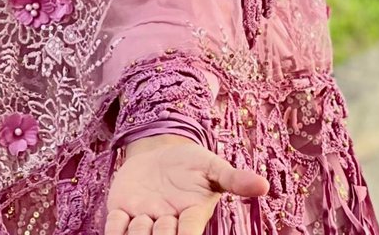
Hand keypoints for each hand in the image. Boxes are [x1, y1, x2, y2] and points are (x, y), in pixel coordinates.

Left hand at [104, 135, 267, 234]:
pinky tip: (117, 223)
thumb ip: (234, 178)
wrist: (159, 152)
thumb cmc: (191, 162)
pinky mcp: (121, 210)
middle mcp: (168, 223)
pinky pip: (115, 226)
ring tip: (143, 220)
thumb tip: (263, 185)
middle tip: (162, 220)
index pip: (190, 231)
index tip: (181, 225)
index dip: (187, 233)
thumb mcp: (212, 166)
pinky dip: (114, 229)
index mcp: (192, 215)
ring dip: (138, 234)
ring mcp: (144, 219)